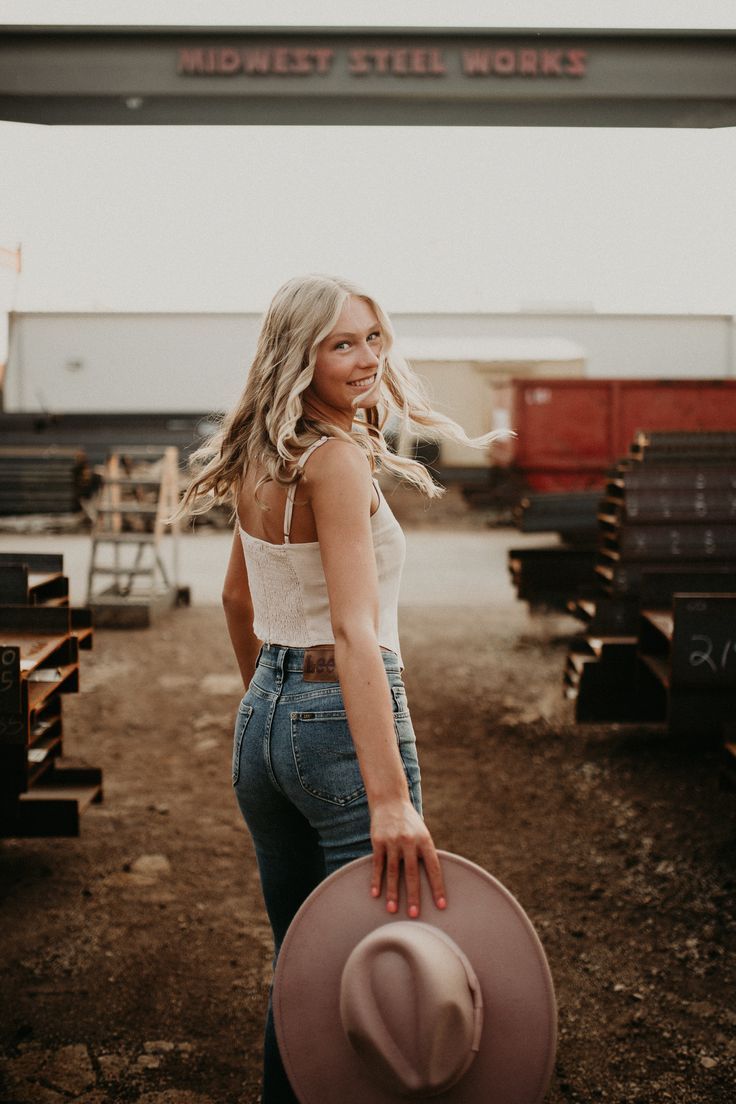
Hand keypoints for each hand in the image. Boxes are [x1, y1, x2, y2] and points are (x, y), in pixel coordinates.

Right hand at [369, 799, 446, 917]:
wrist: (390, 800)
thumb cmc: (410, 822)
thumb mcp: (422, 833)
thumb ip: (425, 854)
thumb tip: (432, 880)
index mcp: (425, 840)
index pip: (433, 867)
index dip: (437, 887)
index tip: (441, 905)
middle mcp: (409, 840)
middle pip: (412, 873)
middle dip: (413, 895)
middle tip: (414, 915)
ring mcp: (392, 841)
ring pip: (393, 871)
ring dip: (393, 892)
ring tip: (392, 910)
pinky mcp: (378, 841)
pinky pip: (378, 864)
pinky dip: (376, 880)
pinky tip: (375, 894)